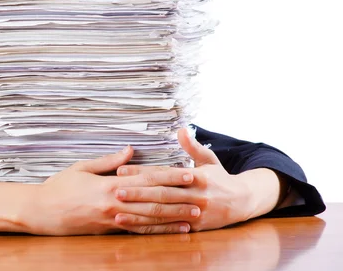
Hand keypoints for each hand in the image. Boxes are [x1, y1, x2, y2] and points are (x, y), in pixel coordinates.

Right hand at [28, 146, 200, 235]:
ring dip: (173, 218)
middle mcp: (114, 204)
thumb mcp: (82, 167)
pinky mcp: (109, 231)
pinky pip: (137, 232)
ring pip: (149, 219)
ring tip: (194, 215)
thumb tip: (130, 150)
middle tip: (201, 196)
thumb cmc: (59, 186)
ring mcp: (112, 220)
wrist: (41, 212)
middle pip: (153, 201)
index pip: (147, 180)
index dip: (170, 177)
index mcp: (109, 185)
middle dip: (179, 198)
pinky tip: (171, 230)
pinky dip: (157, 231)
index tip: (188, 174)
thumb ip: (108, 160)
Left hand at [114, 128, 254, 231]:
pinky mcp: (193, 228)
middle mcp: (195, 195)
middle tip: (115, 190)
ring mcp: (194, 213)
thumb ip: (192, 146)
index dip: (142, 172)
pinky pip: (168, 229)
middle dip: (137, 193)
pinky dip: (149, 228)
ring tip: (118, 212)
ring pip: (163, 214)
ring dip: (139, 214)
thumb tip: (181, 129)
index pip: (164, 173)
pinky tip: (133, 227)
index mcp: (196, 176)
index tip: (121, 170)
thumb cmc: (220, 178)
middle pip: (161, 194)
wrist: (243, 202)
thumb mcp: (208, 159)